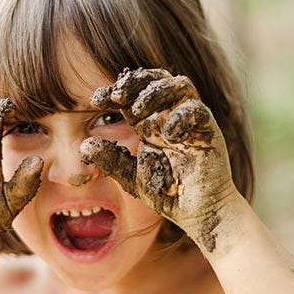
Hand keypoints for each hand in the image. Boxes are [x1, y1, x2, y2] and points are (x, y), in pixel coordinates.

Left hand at [79, 68, 237, 250]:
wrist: (197, 213)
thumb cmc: (168, 193)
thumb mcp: (131, 177)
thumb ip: (111, 160)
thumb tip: (84, 145)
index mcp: (149, 124)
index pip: (132, 95)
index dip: (114, 91)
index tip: (95, 100)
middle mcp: (169, 117)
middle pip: (156, 80)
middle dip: (135, 82)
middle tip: (117, 95)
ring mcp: (191, 122)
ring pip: (180, 85)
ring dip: (157, 92)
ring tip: (138, 111)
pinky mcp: (208, 132)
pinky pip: (197, 110)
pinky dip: (181, 117)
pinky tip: (168, 134)